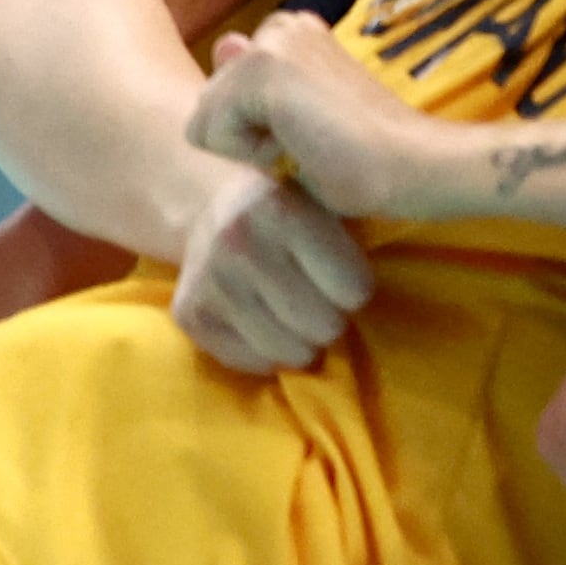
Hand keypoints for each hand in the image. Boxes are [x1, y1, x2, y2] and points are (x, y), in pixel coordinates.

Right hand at [169, 161, 373, 371]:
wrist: (211, 206)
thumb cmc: (291, 211)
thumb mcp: (325, 202)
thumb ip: (351, 236)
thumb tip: (378, 290)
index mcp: (283, 211)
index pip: (353, 290)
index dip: (356, 291)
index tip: (346, 281)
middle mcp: (239, 243)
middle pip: (322, 325)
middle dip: (331, 320)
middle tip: (320, 303)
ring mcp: (209, 280)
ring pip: (286, 351)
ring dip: (302, 343)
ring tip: (296, 318)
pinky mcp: (187, 313)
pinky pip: (247, 362)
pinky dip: (265, 354)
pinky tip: (266, 326)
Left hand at [186, 12, 462, 219]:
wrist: (415, 164)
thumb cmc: (370, 158)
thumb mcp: (297, 122)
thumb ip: (253, 86)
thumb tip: (225, 41)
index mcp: (297, 33)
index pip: (225, 89)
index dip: (257, 126)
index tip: (314, 131)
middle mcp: (283, 26)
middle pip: (207, 101)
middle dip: (246, 133)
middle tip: (312, 138)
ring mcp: (273, 43)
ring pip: (204, 116)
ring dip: (248, 146)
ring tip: (309, 142)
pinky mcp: (264, 70)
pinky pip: (208, 132)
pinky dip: (250, 155)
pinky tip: (301, 148)